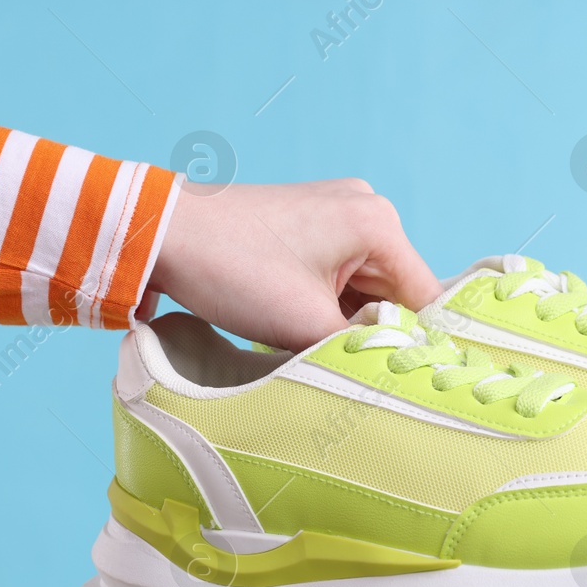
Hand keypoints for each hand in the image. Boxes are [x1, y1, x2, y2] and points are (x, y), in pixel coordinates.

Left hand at [149, 178, 441, 350]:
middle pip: (394, 292)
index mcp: (377, 223)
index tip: (397, 378)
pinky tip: (295, 322)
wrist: (161, 234)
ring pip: (363, 288)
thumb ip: (360, 349)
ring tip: (307, 341)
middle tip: (339, 365)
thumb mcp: (303, 324)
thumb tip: (395, 370)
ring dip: (342, 320)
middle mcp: (366, 208)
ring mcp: (337, 211)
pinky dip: (323, 304)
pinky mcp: (310, 222)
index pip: (424, 298)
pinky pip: (337, 275)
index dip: (413, 342)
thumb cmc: (231, 269)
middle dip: (369, 331)